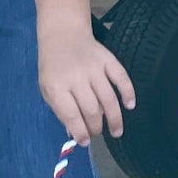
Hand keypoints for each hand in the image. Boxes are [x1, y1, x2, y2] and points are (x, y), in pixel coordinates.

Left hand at [38, 25, 135, 145]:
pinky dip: (128, 92)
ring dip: (114, 118)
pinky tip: (130, 105)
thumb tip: (75, 134)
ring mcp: (94, 67)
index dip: (80, 132)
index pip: (71, 114)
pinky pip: (121, 77)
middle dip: (96, 127)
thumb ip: (61, 111)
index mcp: (57, 86)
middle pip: (91, 109)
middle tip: (97, 134)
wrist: (63, 35)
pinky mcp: (107, 59)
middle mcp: (76, 77)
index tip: (85, 142)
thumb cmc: (54, 67)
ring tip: (116, 131)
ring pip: (107, 97)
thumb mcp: (48, 89)